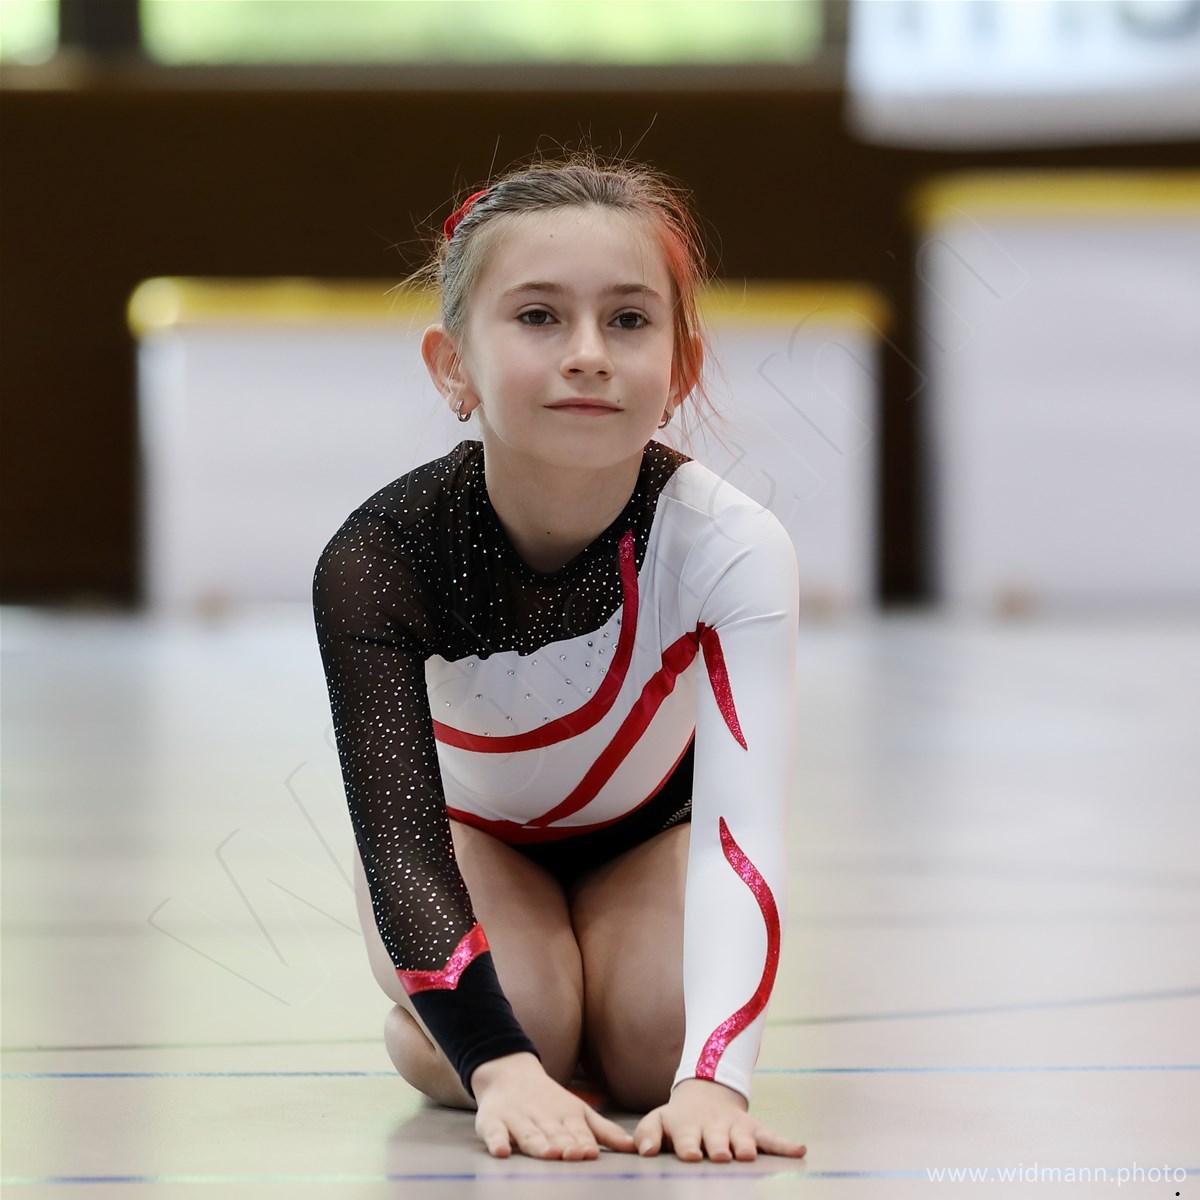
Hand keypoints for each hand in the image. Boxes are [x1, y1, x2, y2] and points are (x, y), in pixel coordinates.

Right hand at [472, 1053, 637, 1159]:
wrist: (508, 1073)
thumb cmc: (549, 1102)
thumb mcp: (579, 1112)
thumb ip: (604, 1131)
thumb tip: (634, 1147)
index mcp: (565, 1117)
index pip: (576, 1133)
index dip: (582, 1143)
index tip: (590, 1153)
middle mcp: (542, 1118)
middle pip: (553, 1134)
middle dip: (562, 1144)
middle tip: (570, 1154)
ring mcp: (517, 1119)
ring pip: (528, 1134)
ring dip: (537, 1143)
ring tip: (546, 1152)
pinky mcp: (493, 1121)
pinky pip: (494, 1133)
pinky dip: (497, 1141)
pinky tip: (501, 1151)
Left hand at [633, 1078, 806, 1162]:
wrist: (705, 1091)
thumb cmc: (678, 1119)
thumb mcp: (657, 1120)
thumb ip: (646, 1135)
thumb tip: (643, 1152)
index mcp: (688, 1126)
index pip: (687, 1138)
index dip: (688, 1146)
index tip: (690, 1155)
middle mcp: (713, 1127)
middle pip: (717, 1140)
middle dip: (719, 1147)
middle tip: (721, 1156)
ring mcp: (735, 1128)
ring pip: (744, 1138)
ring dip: (746, 1145)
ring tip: (749, 1155)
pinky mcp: (754, 1128)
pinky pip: (772, 1136)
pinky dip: (786, 1144)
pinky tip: (800, 1151)